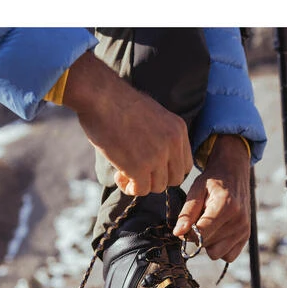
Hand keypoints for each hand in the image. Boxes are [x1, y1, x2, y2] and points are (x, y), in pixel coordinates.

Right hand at [62, 52, 192, 195]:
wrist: (101, 97)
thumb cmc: (119, 102)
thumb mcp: (153, 114)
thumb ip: (162, 135)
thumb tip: (157, 157)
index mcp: (178, 129)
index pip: (185, 164)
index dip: (168, 170)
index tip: (151, 166)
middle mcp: (172, 143)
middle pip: (175, 179)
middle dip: (156, 179)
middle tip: (138, 171)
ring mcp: (157, 156)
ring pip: (158, 187)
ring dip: (141, 184)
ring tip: (124, 171)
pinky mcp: (139, 167)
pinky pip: (141, 190)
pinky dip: (130, 188)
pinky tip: (119, 175)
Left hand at [173, 135, 250, 262]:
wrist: (233, 174)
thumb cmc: (212, 181)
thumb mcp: (196, 190)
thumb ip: (187, 213)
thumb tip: (178, 233)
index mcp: (226, 206)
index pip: (201, 233)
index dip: (188, 233)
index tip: (186, 225)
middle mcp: (238, 220)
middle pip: (207, 245)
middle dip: (198, 237)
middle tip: (200, 220)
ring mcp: (244, 230)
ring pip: (216, 253)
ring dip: (209, 243)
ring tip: (210, 225)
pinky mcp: (246, 237)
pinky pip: (227, 256)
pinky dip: (220, 248)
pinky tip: (218, 232)